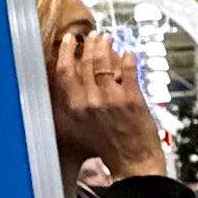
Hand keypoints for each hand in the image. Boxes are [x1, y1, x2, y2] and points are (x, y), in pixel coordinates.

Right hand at [48, 16, 166, 181]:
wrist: (132, 162)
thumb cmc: (105, 148)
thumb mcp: (77, 128)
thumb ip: (71, 104)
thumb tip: (68, 79)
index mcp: (74, 108)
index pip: (65, 71)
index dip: (67, 52)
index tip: (69, 40)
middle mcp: (90, 101)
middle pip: (86, 62)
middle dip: (90, 44)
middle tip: (94, 35)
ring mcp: (111, 98)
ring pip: (105, 62)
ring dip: (107, 46)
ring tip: (109, 39)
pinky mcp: (132, 99)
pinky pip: (128, 70)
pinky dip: (127, 58)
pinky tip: (128, 52)